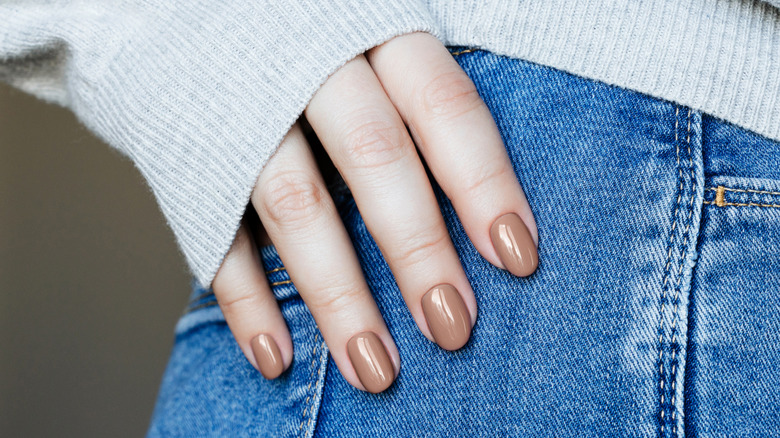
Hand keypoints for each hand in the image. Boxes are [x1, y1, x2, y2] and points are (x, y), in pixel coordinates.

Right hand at [211, 32, 538, 392]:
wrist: (179, 11)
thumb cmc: (307, 35)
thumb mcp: (371, 31)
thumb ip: (417, 92)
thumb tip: (488, 195)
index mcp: (370, 26)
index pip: (442, 107)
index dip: (484, 184)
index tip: (518, 257)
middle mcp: (308, 62)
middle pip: (375, 160)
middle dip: (418, 251)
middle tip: (454, 329)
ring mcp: (242, 110)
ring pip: (296, 206)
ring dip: (338, 297)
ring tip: (375, 368)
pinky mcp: (190, 153)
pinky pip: (215, 231)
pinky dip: (246, 300)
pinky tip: (276, 354)